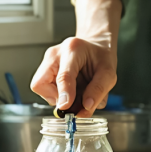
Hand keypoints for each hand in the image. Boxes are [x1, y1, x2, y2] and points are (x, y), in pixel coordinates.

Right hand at [30, 0, 121, 116]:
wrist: (95, 43)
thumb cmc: (102, 56)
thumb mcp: (110, 72)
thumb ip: (99, 91)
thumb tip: (85, 109)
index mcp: (73, 49)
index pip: (64, 75)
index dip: (64, 92)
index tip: (66, 107)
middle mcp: (55, 51)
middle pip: (43, 82)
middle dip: (58, 96)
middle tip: (77, 101)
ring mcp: (47, 58)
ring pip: (40, 86)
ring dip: (59, 96)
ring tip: (78, 90)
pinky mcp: (44, 66)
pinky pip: (43, 86)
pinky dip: (57, 93)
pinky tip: (71, 87)